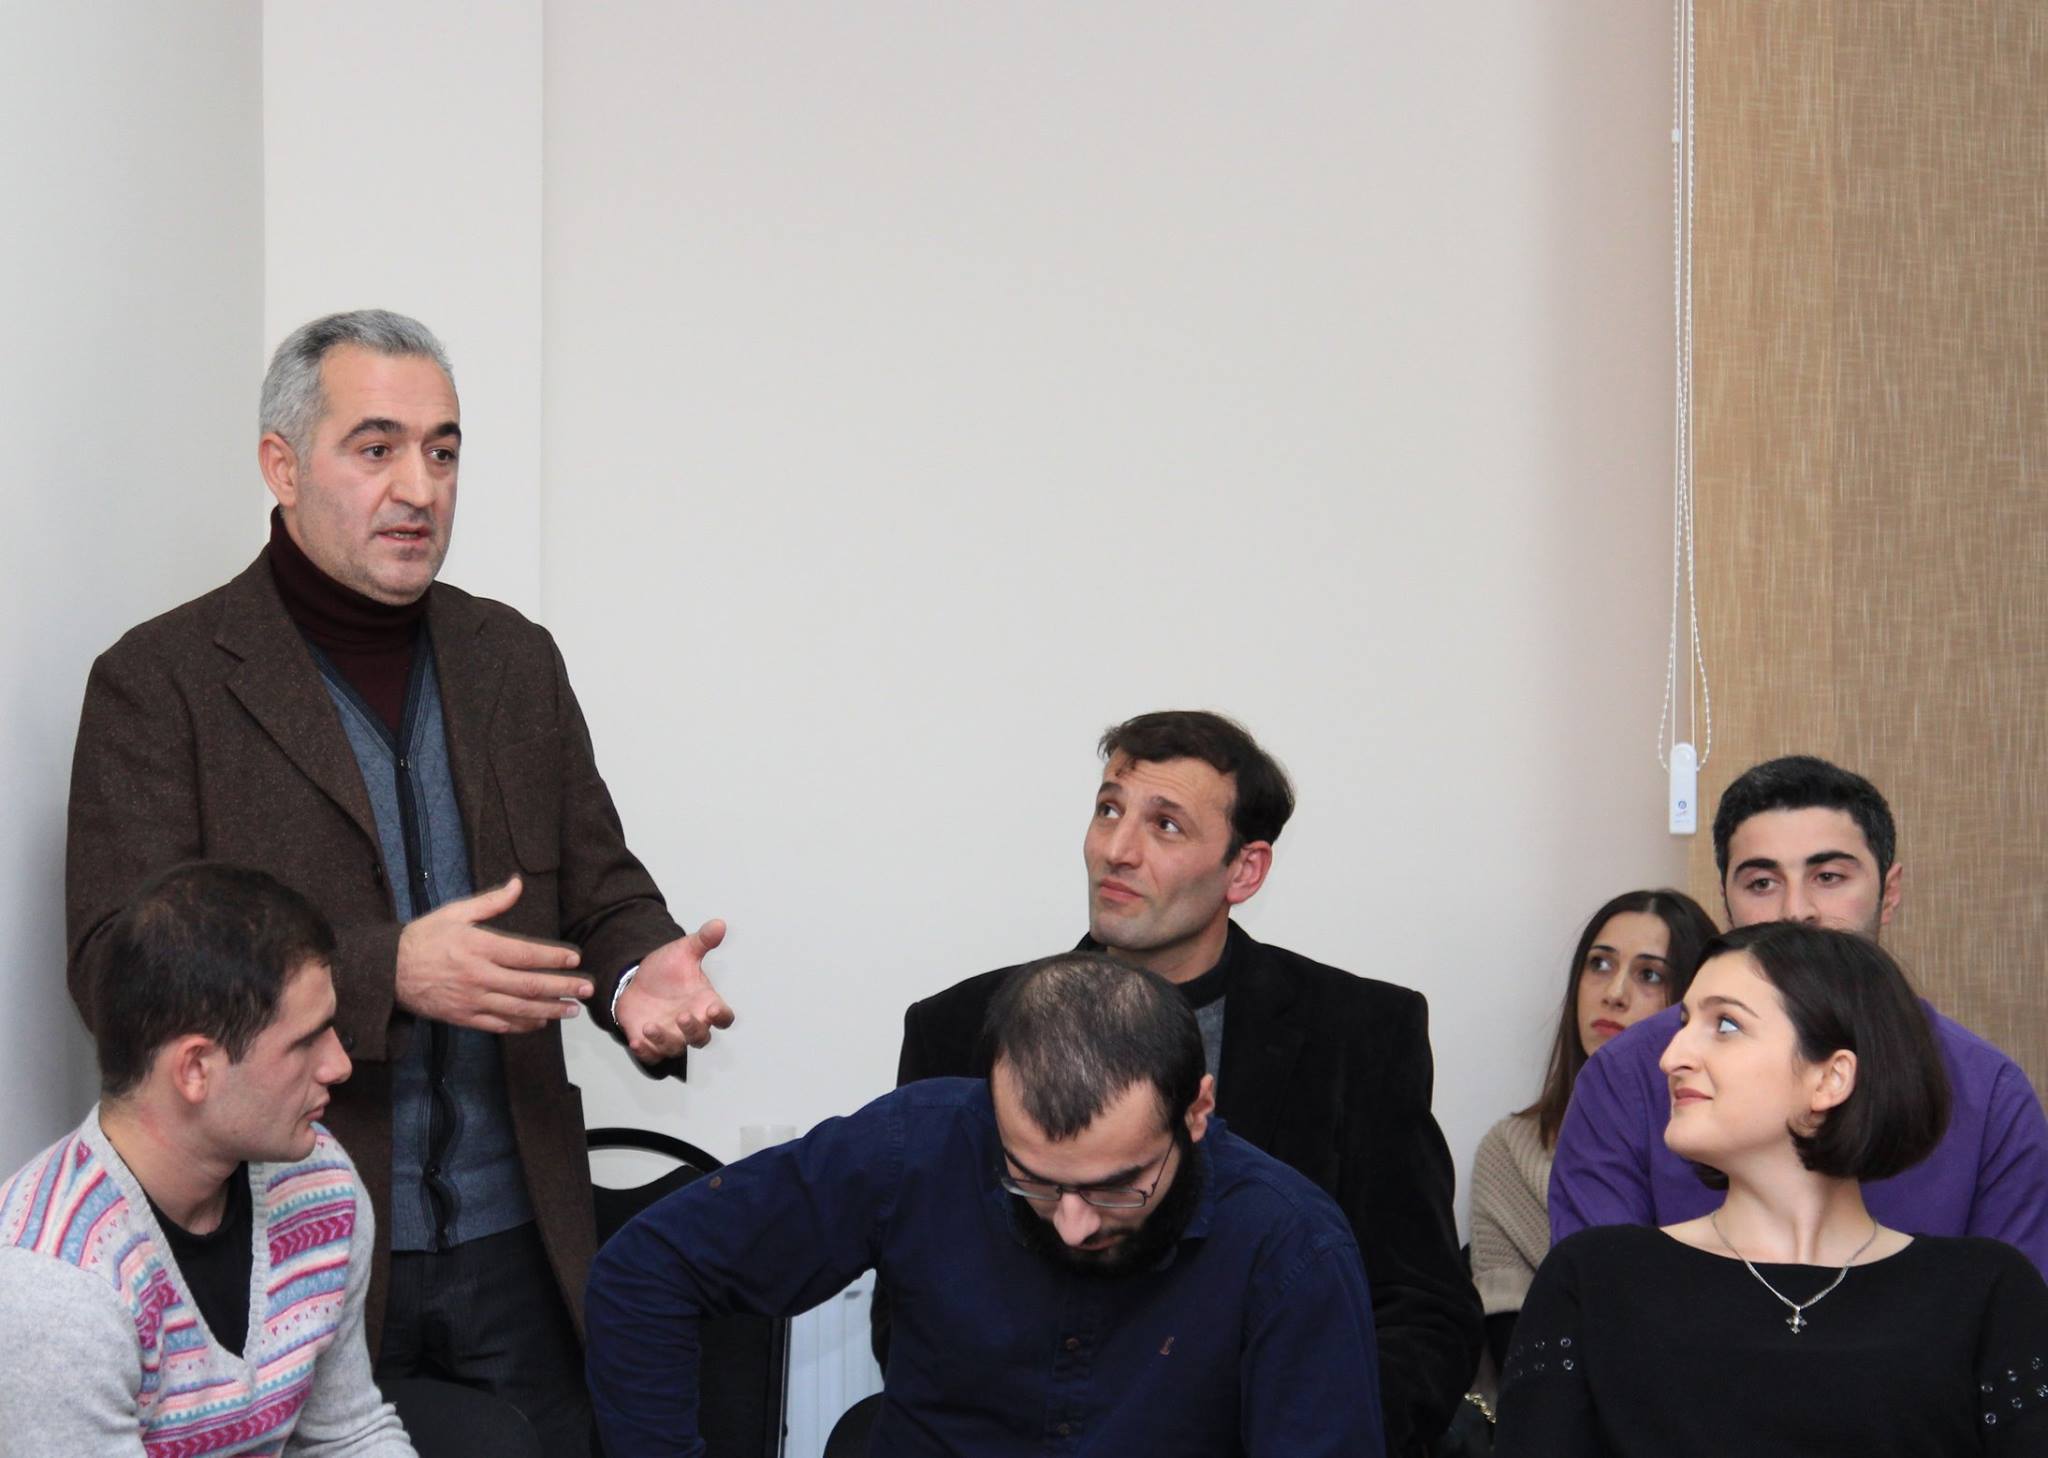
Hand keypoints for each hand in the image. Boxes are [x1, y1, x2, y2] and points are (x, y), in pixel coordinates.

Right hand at [394, 877, 592, 1033]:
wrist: (388, 972)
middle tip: (586, 989)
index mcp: (479, 947)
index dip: (553, 957)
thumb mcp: (455, 912)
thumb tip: (518, 883)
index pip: (526, 954)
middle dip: (562, 987)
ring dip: (549, 1010)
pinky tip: (540, 1021)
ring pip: (519, 1009)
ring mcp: (472, 1000)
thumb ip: (491, 902)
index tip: (574, 958)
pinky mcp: (464, 1018)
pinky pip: (500, 1025)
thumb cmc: (423, 938)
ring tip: (572, 1009)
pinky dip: (523, 1025)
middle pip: (529, 985)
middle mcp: (479, 976)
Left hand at [617, 921, 734, 1061]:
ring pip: (675, 1048)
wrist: (635, 979)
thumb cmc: (666, 970)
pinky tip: (637, 1041)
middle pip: (701, 1038)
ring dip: (664, 1040)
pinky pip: (652, 1056)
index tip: (713, 1008)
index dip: (721, 1016)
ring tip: (649, 1026)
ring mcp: (670, 1034)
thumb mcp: (683, 951)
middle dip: (693, 1031)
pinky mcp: (649, 1042)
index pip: (723, 1017)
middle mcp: (691, 1022)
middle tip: (682, 1016)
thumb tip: (719, 924)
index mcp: (704, 1002)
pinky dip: (645, 1052)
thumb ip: (703, 940)